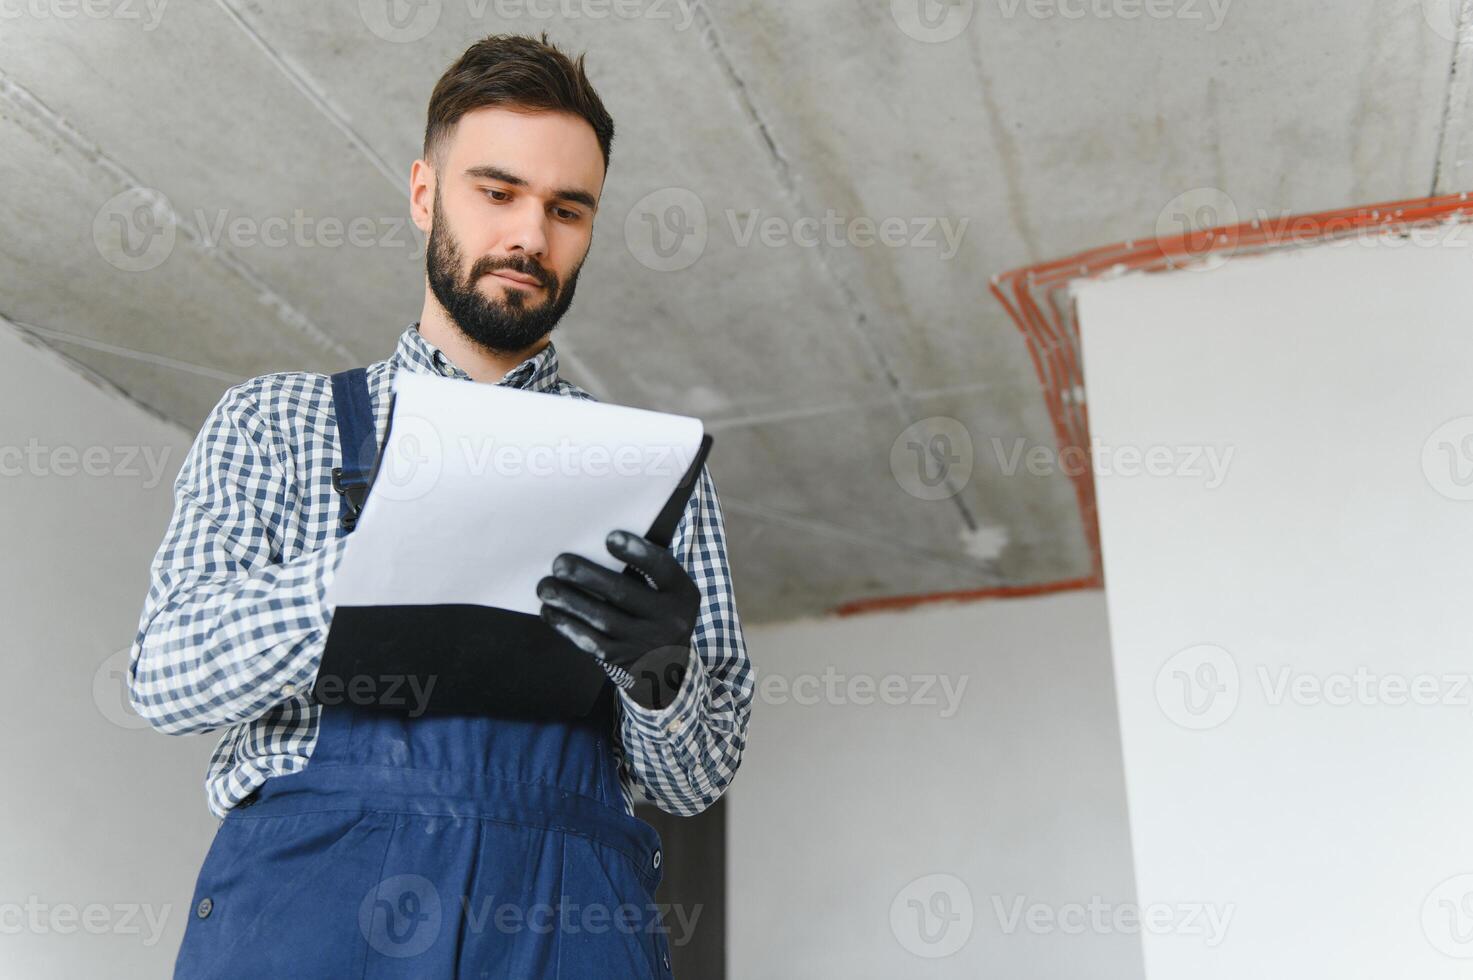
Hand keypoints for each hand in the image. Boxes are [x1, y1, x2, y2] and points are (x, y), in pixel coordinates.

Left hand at [537, 530, 699, 707]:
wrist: (666, 667)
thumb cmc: (656, 612)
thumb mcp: (666, 593)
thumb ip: (643, 571)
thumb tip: (595, 544)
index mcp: (682, 593)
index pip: (663, 568)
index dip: (637, 553)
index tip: (610, 537)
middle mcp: (669, 620)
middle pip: (624, 594)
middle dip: (587, 576)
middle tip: (560, 562)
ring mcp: (645, 643)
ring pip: (602, 619)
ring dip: (569, 601)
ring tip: (546, 586)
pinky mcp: (622, 660)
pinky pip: (591, 642)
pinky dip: (567, 625)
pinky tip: (550, 611)